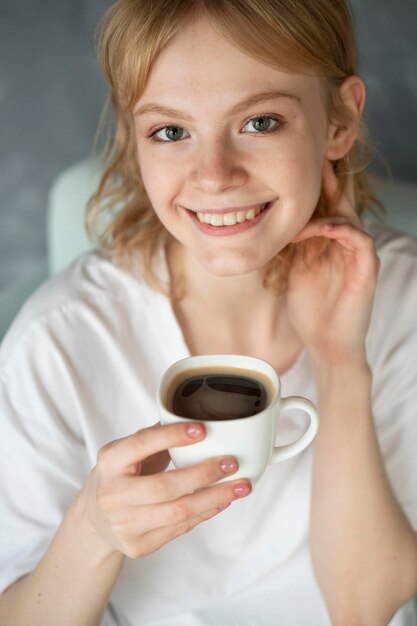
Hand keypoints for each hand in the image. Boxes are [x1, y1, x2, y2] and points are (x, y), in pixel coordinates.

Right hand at [81, 423, 250, 558]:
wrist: (96, 519)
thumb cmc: (121, 475)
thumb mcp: (128, 451)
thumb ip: (157, 437)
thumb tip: (198, 417)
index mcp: (110, 460)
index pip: (141, 444)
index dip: (172, 435)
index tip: (202, 429)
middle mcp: (112, 494)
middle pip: (165, 485)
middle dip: (204, 474)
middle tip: (232, 462)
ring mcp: (124, 523)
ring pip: (178, 511)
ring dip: (215, 497)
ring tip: (241, 486)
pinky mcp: (138, 545)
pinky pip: (180, 528)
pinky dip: (206, 512)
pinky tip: (223, 500)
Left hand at [287, 160, 378, 366]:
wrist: (327, 344)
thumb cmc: (310, 310)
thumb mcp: (294, 270)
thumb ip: (292, 246)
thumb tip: (271, 224)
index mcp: (329, 243)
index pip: (324, 206)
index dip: (312, 187)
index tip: (290, 167)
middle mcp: (346, 243)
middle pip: (340, 202)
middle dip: (325, 181)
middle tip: (308, 160)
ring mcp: (359, 254)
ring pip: (349, 215)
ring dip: (324, 209)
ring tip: (300, 205)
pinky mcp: (367, 268)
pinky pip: (358, 238)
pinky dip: (340, 229)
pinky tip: (319, 229)